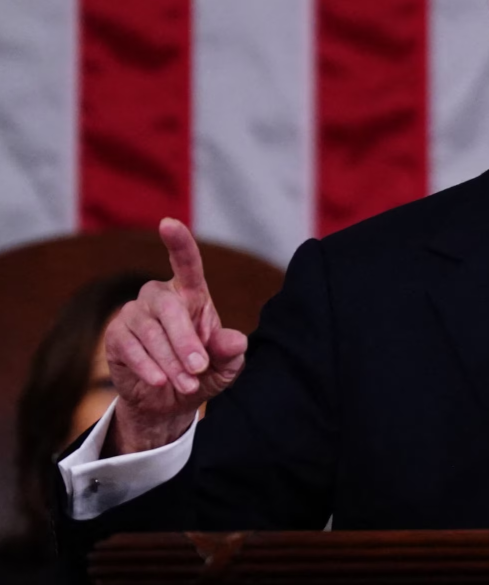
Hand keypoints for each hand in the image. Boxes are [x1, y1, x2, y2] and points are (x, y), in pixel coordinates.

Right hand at [103, 219, 247, 453]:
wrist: (169, 399)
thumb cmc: (201, 372)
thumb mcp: (224, 366)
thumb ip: (231, 353)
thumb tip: (237, 341)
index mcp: (191, 293)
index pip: (186, 263)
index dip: (178, 242)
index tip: (168, 223)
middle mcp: (159, 295)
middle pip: (170, 308)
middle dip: (185, 341)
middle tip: (198, 368)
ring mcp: (134, 313)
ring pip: (151, 332)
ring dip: (171, 361)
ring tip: (187, 384)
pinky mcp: (116, 335)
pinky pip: (131, 348)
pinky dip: (149, 367)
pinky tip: (160, 382)